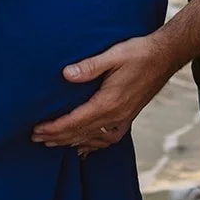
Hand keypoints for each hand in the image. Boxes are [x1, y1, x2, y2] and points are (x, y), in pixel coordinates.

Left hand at [32, 35, 179, 153]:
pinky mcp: (128, 117)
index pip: (75, 122)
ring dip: (70, 142)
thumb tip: (65, 74)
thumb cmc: (138, 52)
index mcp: (109, 102)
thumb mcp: (113, 55)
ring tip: (52, 143)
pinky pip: (107, 139)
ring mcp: (123, 119)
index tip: (36, 130)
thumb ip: (89, 66)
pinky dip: (92, 145)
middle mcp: (116, 116)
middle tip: (35, 139)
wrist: (164, 57)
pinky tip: (82, 147)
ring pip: (92, 139)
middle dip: (56, 138)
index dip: (54, 128)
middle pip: (80, 134)